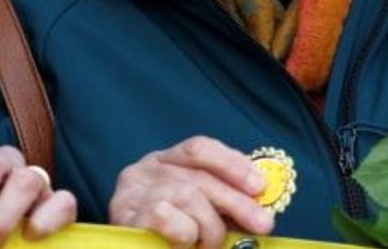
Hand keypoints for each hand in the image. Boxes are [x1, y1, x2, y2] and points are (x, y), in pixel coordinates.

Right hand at [108, 135, 272, 248]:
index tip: (260, 186)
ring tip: (211, 246)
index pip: (199, 148)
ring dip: (210, 227)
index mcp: (163, 162)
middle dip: (236, 200)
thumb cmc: (172, 241)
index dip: (232, 163)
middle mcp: (144, 170)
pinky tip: (186, 245)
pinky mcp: (125, 217)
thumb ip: (223, 204)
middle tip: (262, 224)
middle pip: (198, 175)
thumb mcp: (201, 215)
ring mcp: (131, 192)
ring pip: (187, 195)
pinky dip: (185, 233)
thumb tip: (260, 203)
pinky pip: (166, 216)